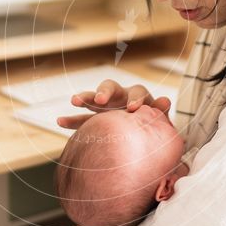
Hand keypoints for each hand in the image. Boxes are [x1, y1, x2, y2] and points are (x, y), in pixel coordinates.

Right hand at [56, 78, 172, 129]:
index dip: (135, 99)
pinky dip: (71, 120)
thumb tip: (165, 100)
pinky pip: (81, 118)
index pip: (137, 92)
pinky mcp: (95, 118)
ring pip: (93, 98)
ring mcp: (106, 107)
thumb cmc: (154, 127)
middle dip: (105, 92)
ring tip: (74, 100)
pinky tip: (60, 121)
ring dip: (85, 98)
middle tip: (100, 99)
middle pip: (111, 87)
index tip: (133, 108)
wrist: (143, 137)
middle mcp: (121, 97)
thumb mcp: (159, 120)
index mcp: (139, 97)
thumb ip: (160, 111)